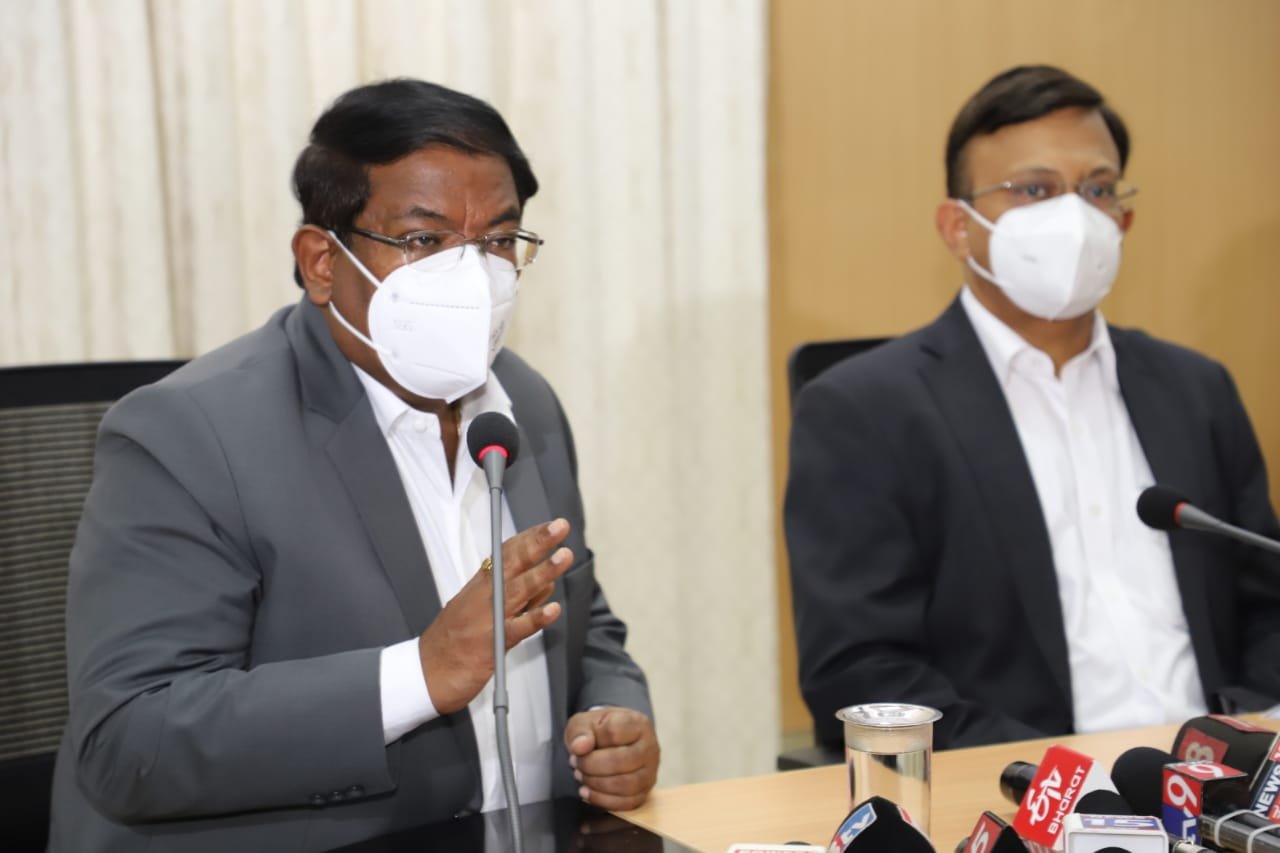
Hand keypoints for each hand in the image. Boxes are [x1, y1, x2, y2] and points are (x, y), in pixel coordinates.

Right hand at [419, 518, 572, 713]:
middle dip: (538, 543)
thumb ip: (515, 599)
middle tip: (560, 526)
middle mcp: (483, 598)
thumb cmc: (451, 644)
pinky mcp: (492, 645)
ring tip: (563, 557)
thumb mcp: (479, 612)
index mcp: (479, 587)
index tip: (550, 525)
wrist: (425, 674)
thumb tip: (546, 584)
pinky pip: (518, 629)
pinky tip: (553, 609)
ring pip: (519, 590)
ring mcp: (488, 619)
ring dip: (542, 572)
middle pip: (513, 564)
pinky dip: (536, 618)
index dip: (530, 537)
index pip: (506, 554)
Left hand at [564, 707, 659, 810]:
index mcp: (637, 723)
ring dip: (597, 784)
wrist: (612, 741)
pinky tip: (588, 792)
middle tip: (577, 765)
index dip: (590, 744)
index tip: (576, 749)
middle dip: (591, 766)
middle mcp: (649, 746)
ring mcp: (651, 770)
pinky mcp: (646, 790)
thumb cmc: (599, 731)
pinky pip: (628, 802)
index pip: (613, 733)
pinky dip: (604, 800)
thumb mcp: (584, 722)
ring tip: (582, 777)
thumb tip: (579, 747)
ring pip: (626, 785)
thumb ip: (579, 731)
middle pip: (621, 761)